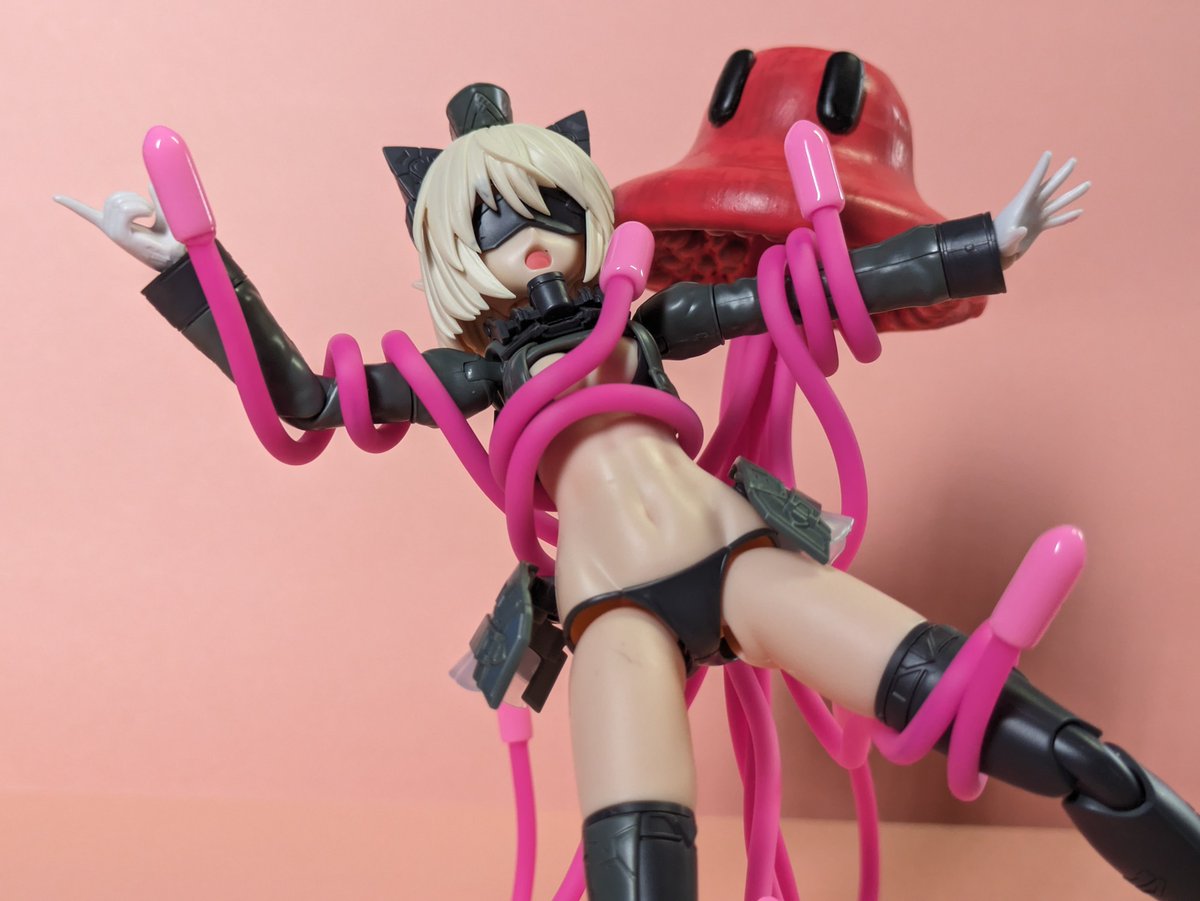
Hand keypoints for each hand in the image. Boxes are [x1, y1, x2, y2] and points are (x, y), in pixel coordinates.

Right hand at [54, 186, 185, 271]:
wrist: (181, 254)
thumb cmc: (173, 239)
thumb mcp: (162, 215)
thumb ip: (156, 199)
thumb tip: (152, 182)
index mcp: (116, 224)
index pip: (89, 213)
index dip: (73, 205)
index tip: (56, 197)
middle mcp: (111, 228)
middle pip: (113, 198)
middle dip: (133, 198)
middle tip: (150, 210)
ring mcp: (115, 233)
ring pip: (119, 203)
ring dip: (139, 204)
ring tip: (150, 214)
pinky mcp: (123, 237)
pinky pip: (120, 215)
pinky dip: (136, 208)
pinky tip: (144, 212)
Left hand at [993, 153, 1089, 266]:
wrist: (997, 253)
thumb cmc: (998, 243)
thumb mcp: (1004, 240)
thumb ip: (1013, 235)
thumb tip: (1023, 230)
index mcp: (1022, 203)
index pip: (1034, 182)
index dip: (1041, 168)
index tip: (1048, 154)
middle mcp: (1032, 206)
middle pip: (1051, 187)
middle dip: (1062, 174)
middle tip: (1073, 160)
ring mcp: (1037, 215)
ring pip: (1059, 202)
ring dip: (1073, 194)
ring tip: (1087, 184)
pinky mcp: (1039, 226)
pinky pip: (1056, 220)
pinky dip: (1067, 217)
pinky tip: (1079, 212)